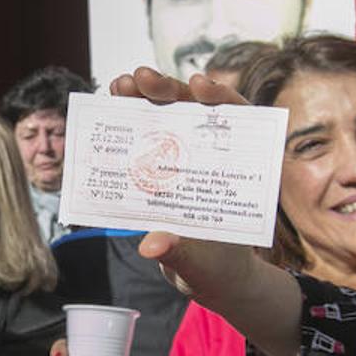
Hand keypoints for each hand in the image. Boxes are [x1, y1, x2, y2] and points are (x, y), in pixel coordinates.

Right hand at [106, 67, 260, 307]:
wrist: (209, 275)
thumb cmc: (214, 269)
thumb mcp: (199, 264)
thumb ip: (178, 252)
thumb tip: (151, 247)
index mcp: (241, 171)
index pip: (241, 121)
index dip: (222, 99)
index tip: (200, 89)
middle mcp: (217, 156)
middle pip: (199, 109)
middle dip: (170, 90)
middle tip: (141, 80)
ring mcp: (191, 156)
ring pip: (172, 114)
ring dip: (146, 95)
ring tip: (120, 86)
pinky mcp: (168, 164)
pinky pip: (152, 133)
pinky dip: (134, 117)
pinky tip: (115, 106)